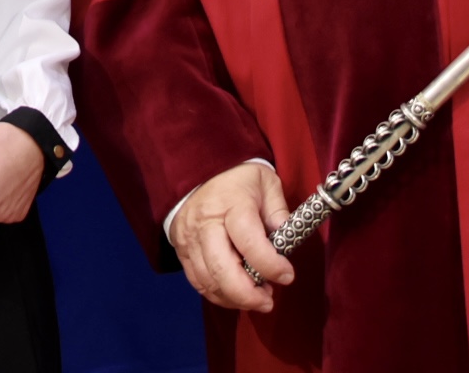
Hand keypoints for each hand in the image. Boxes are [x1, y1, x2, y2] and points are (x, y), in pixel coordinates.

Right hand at [167, 161, 293, 312]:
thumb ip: (278, 212)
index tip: (288, 275)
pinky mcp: (181, 249)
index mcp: (231, 204)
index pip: (250, 243)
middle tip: (269, 300)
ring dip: (234, 298)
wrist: (198, 167)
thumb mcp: (266, 183)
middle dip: (249, 295)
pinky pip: (197, 281)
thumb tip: (287, 243)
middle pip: (223, 270)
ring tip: (256, 297)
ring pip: (208, 281)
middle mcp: (206, 223)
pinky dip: (217, 294)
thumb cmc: (238, 177)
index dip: (271, 266)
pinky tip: (236, 295)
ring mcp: (189, 238)